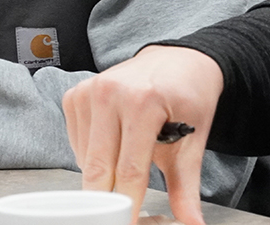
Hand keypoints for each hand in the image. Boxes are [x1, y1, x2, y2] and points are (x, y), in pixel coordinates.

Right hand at [62, 45, 223, 224]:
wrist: (178, 60)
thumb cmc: (187, 96)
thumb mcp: (193, 141)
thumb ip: (187, 187)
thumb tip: (191, 224)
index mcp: (143, 102)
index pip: (129, 170)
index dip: (129, 207)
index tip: (129, 224)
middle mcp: (111, 92)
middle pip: (99, 167)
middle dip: (107, 200)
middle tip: (117, 217)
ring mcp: (90, 89)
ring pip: (85, 158)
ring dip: (101, 176)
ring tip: (124, 173)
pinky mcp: (76, 93)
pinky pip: (76, 141)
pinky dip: (90, 156)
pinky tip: (111, 149)